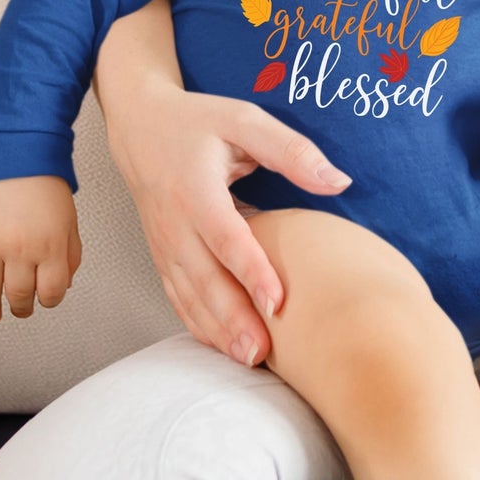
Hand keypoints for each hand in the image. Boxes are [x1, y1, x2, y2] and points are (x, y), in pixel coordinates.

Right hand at [0, 175, 81, 322]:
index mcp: (49, 246)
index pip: (50, 292)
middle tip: (19, 310)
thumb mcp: (69, 221)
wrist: (18, 151)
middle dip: (20, 308)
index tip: (45, 300)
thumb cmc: (45, 184)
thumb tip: (64, 283)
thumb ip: (70, 255)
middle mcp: (19, 248)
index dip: (49, 300)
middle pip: (17, 295)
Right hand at [104, 78, 351, 366]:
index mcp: (195, 188)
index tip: (279, 302)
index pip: (225, 237)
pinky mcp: (162, 254)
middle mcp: (174, 222)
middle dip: (233, 318)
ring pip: (188, 295)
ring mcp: (163, 243)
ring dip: (216, 329)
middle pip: (203, 278)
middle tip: (263, 353)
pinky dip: (197, 323)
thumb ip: (291, 150)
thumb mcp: (245, 121)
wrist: (139, 124)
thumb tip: (340, 181)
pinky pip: (177, 296)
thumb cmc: (199, 122)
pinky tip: (222, 345)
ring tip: (249, 359)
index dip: (251, 271)